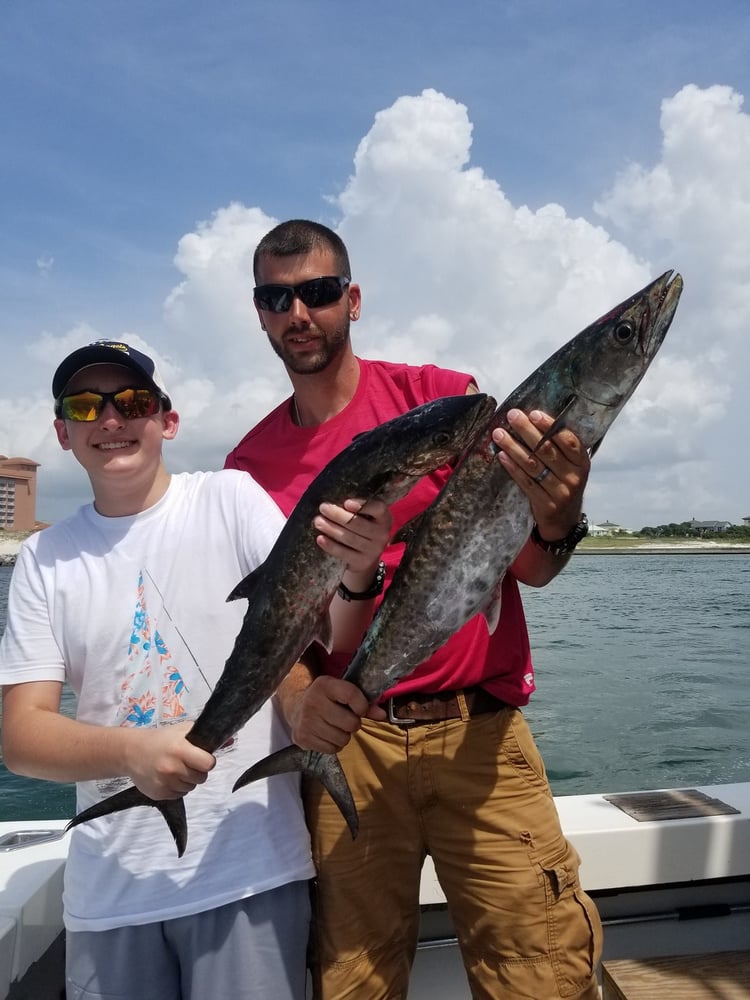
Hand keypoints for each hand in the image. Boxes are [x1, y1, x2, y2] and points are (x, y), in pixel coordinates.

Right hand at [124, 721, 215, 800]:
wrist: (131, 752)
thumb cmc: (161, 739)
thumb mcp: (182, 731)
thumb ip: (205, 735)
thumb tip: (230, 740)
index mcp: (180, 750)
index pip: (208, 764)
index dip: (207, 761)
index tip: (201, 758)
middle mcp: (172, 768)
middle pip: (201, 778)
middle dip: (197, 771)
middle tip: (186, 762)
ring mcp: (165, 783)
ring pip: (190, 788)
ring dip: (186, 780)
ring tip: (174, 769)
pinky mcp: (159, 794)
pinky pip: (178, 795)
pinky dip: (176, 788)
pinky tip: (167, 777)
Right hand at [286, 675, 372, 753]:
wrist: (296, 708)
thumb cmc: (327, 699)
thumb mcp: (341, 693)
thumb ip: (363, 703)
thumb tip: (382, 715)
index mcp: (324, 685)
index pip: (351, 695)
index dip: (362, 706)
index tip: (360, 709)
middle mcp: (313, 701)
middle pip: (350, 723)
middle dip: (353, 724)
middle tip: (346, 719)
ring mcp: (306, 721)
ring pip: (342, 738)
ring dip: (344, 736)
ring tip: (336, 727)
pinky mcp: (302, 738)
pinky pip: (332, 749)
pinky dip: (334, 745)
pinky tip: (327, 735)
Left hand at [313, 497, 391, 581]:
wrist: (366, 556)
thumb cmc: (362, 527)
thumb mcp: (366, 515)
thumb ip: (355, 507)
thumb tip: (333, 501)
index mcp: (384, 517)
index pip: (377, 509)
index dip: (362, 505)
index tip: (346, 502)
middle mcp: (382, 534)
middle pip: (358, 523)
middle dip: (338, 515)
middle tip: (323, 508)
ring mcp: (374, 550)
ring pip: (349, 538)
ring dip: (331, 529)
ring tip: (318, 521)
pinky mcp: (363, 562)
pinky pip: (344, 553)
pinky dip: (331, 546)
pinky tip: (320, 538)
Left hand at [493, 408, 589, 539]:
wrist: (564, 521)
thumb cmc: (564, 484)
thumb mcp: (571, 466)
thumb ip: (559, 447)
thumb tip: (534, 419)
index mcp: (582, 463)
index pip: (568, 441)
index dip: (551, 426)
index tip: (533, 413)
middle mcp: (573, 477)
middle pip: (547, 450)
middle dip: (527, 431)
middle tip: (512, 416)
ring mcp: (560, 492)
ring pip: (533, 465)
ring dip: (514, 447)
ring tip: (499, 434)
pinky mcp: (545, 504)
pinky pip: (526, 482)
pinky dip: (512, 468)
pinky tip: (502, 456)